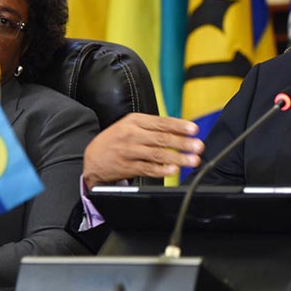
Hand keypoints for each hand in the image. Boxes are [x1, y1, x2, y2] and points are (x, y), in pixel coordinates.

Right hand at [83, 113, 203, 188]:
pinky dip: (162, 170)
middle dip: (182, 143)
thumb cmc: (116, 140)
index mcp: (135, 121)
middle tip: (198, 146)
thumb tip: (179, 128)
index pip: (161, 122)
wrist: (92, 157)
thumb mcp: (131, 125)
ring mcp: (129, 151)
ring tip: (193, 160)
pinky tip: (173, 170)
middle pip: (161, 138)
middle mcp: (132, 134)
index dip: (179, 126)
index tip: (194, 129)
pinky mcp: (127, 167)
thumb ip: (152, 126)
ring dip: (178, 158)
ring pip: (157, 154)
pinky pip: (148, 168)